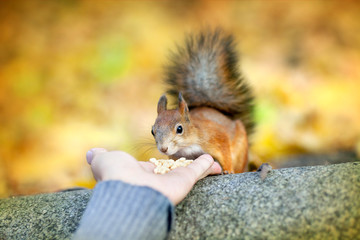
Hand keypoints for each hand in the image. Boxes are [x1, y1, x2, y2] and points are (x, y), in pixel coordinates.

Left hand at [86, 148, 221, 204]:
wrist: (127, 191)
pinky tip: (215, 163)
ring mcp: (172, 181)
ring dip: (202, 166)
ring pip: (191, 172)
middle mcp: (158, 179)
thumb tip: (91, 152)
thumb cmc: (115, 175)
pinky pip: (198, 172)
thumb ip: (101, 156)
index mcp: (141, 174)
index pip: (155, 168)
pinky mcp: (184, 182)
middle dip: (187, 166)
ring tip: (213, 161)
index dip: (163, 163)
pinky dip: (207, 166)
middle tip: (196, 158)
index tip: (169, 158)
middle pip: (176, 170)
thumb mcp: (104, 160)